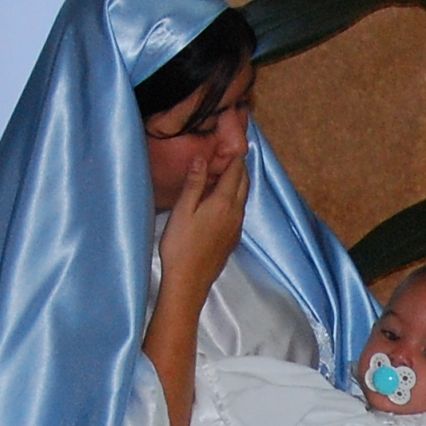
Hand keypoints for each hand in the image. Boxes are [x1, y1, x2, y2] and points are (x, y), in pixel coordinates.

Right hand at [155, 150, 250, 306]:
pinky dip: (235, 199)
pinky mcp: (233, 239)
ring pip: (243, 198)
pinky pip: (239, 211)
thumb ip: (194, 184)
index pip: (235, 172)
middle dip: (240, 167)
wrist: (189, 282)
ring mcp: (236, 227)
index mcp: (223, 202)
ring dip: (239, 183)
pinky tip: (224, 200)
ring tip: (229, 173)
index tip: (232, 143)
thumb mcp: (182, 211)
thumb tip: (202, 158)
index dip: (235, 156)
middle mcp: (235, 213)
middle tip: (232, 154)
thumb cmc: (180, 246)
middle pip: (244, 183)